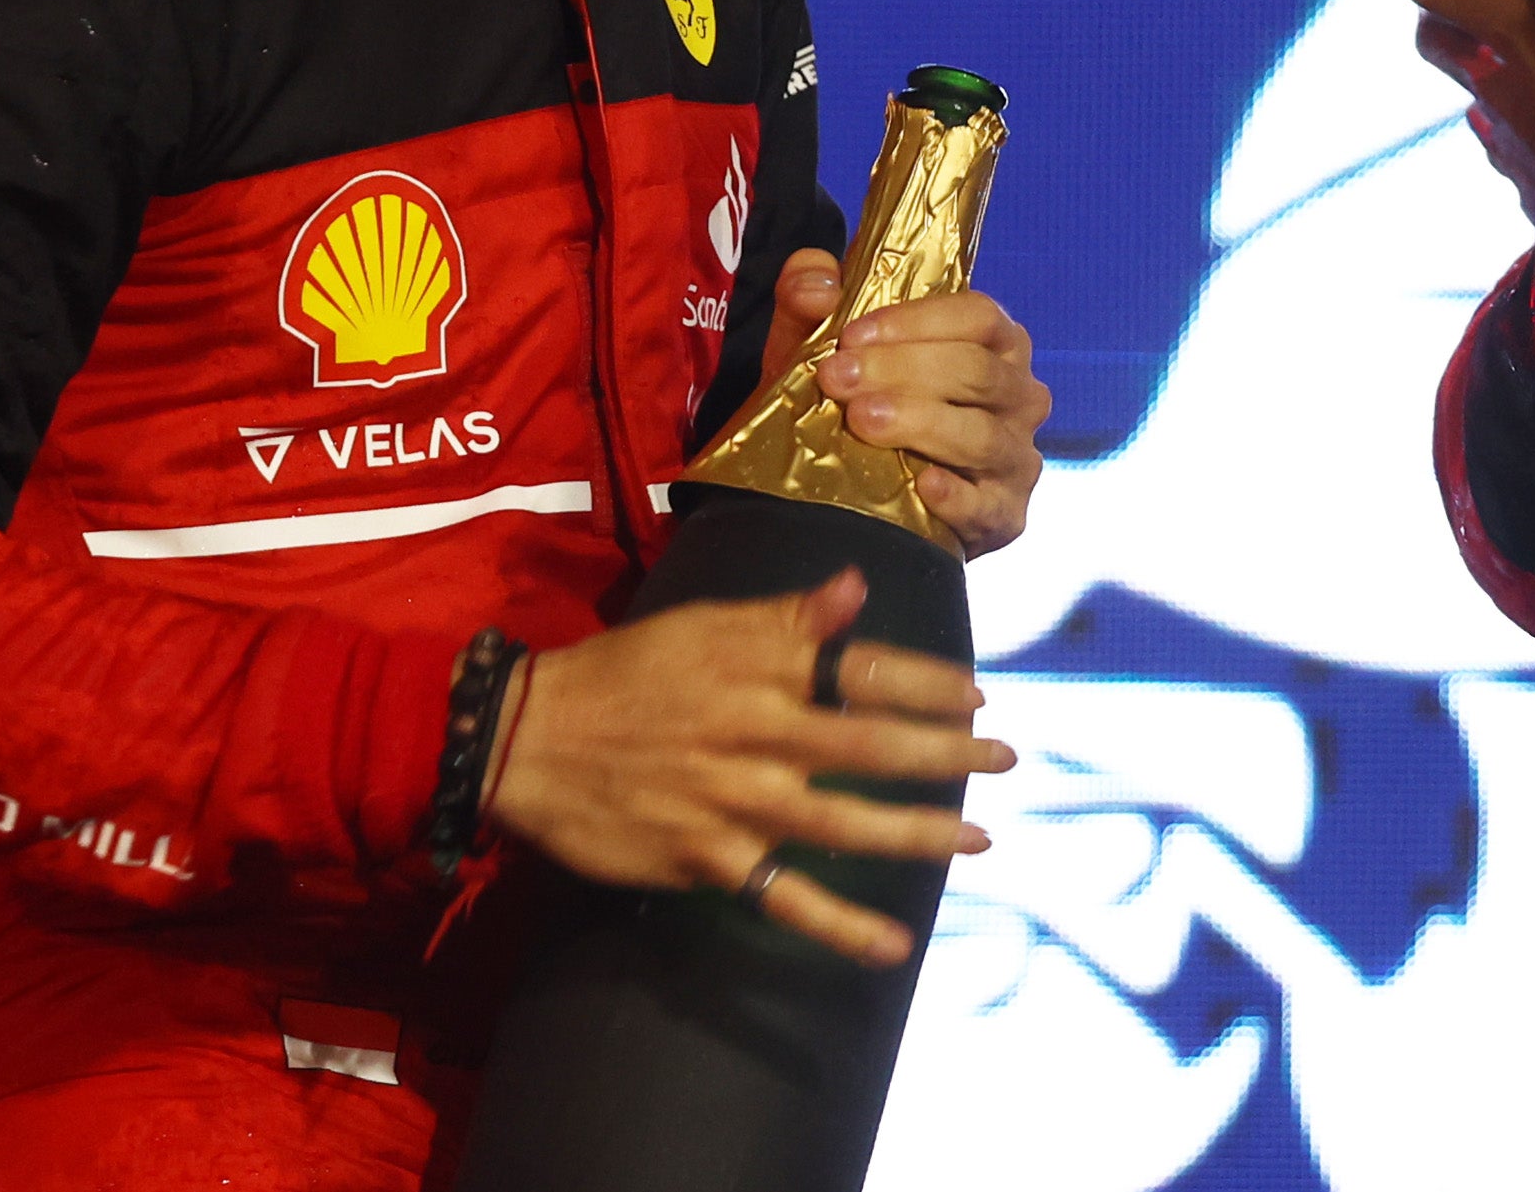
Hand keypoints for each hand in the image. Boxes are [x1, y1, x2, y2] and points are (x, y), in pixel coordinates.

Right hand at [484, 567, 1014, 966]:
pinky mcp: (710, 859)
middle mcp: (760, 735)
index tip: (977, 694)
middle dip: (947, 755)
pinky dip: (843, 929)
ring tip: (975, 842)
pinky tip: (894, 947)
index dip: (930, 684)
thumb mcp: (703, 625)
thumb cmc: (624, 674)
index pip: (866, 672)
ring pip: (846, 826)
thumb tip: (856, 588)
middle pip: (873, 747)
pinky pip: (787, 900)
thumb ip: (786, 618)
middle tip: (1004, 760)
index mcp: (762, 670)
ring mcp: (738, 804)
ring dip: (918, 835)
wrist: (531, 740)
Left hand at [758, 247, 1050, 557]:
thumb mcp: (819, 347)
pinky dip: (956, 496)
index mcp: (993, 343)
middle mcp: (1017, 396)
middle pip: (978, 371)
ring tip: (862, 420)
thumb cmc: (851, 403)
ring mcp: (1015, 458)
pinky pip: (987, 506)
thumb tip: (814, 286)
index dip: (917, 321)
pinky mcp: (1004, 516)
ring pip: (982, 434)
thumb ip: (808, 301)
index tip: (852, 335)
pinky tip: (923, 485)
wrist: (851, 494)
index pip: (978, 316)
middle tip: (839, 378)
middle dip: (904, 370)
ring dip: (921, 423)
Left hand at [1384, 0, 1534, 191]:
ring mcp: (1508, 148)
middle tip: (1476, 1)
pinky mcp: (1530, 195)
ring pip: (1475, 99)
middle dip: (1444, 17)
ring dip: (1494, 82)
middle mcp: (1499, 89)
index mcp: (1526, 31)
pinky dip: (1527, 137)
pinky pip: (1512, 154)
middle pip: (1435, 40)